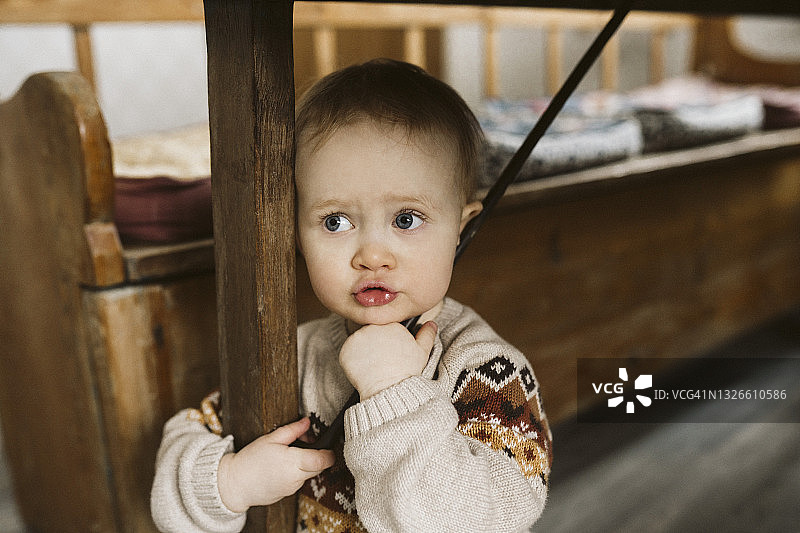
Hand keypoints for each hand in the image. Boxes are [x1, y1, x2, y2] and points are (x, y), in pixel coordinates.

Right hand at [217, 417, 334, 512]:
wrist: (234, 484)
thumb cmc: (250, 461)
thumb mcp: (270, 439)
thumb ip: (292, 430)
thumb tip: (306, 422)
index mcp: (293, 462)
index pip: (323, 460)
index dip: (329, 453)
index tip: (327, 447)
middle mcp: (295, 477)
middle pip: (319, 467)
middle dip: (316, 457)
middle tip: (303, 446)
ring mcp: (292, 488)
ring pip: (308, 474)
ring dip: (304, 465)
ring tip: (288, 456)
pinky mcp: (286, 494)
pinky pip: (298, 482)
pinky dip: (295, 474)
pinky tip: (281, 468)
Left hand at [339, 321, 437, 399]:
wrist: (388, 389)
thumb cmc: (406, 372)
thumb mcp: (422, 352)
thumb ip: (427, 335)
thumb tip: (431, 324)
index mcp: (391, 324)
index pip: (385, 327)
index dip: (388, 341)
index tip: (390, 351)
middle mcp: (373, 326)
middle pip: (371, 332)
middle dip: (375, 343)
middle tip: (381, 359)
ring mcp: (357, 338)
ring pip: (359, 341)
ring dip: (363, 351)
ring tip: (373, 365)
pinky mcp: (345, 350)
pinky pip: (347, 352)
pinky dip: (353, 360)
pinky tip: (363, 369)